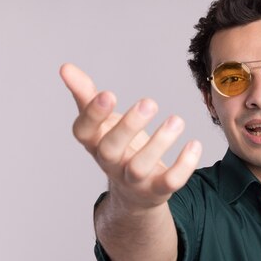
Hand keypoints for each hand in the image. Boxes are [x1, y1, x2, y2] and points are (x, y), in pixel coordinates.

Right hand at [60, 63, 201, 209]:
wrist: (135, 193)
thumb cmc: (117, 148)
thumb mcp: (101, 123)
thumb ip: (85, 95)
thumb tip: (65, 67)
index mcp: (94, 143)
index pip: (84, 132)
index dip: (93, 114)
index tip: (108, 93)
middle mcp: (111, 164)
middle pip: (111, 149)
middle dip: (129, 126)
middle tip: (149, 102)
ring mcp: (133, 180)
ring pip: (140, 166)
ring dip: (159, 143)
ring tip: (177, 120)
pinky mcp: (157, 190)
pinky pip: (170, 181)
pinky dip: (184, 165)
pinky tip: (195, 144)